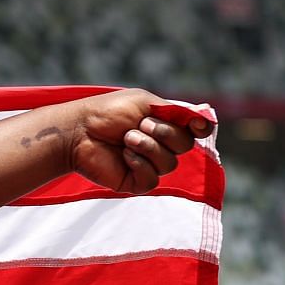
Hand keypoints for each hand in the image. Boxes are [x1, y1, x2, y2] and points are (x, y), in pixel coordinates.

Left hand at [65, 89, 210, 194]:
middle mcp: (159, 146)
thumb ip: (176, 112)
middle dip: (164, 133)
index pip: (196, 131)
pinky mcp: (134, 182)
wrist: (78, 130)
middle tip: (138, 125)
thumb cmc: (107, 112)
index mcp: (164, 125)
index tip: (195, 125)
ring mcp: (147, 165)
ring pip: (170, 163)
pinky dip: (140, 164)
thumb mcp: (145, 102)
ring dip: (148, 147)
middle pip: (185, 146)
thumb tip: (206, 122)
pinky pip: (152, 179)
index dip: (200, 128)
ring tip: (126, 139)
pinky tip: (124, 156)